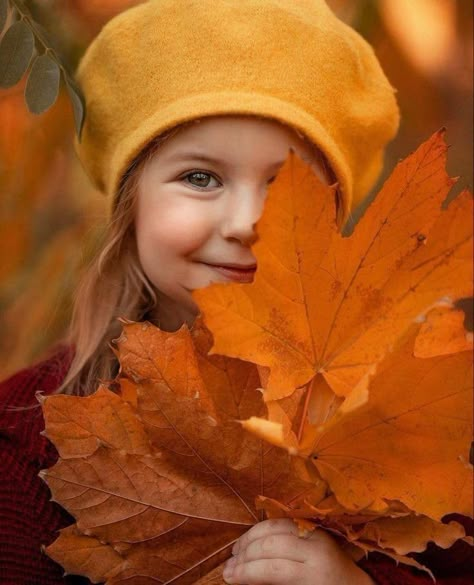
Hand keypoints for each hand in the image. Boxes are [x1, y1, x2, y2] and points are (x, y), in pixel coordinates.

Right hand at [222, 518, 374, 584]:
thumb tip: (245, 581)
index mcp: (315, 573)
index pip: (273, 569)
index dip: (247, 573)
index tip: (228, 578)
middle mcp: (316, 549)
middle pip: (271, 545)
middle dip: (245, 556)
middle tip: (227, 566)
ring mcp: (316, 534)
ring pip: (275, 527)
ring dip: (250, 538)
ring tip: (234, 552)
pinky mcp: (314, 527)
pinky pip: (283, 521)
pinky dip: (263, 528)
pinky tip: (251, 538)